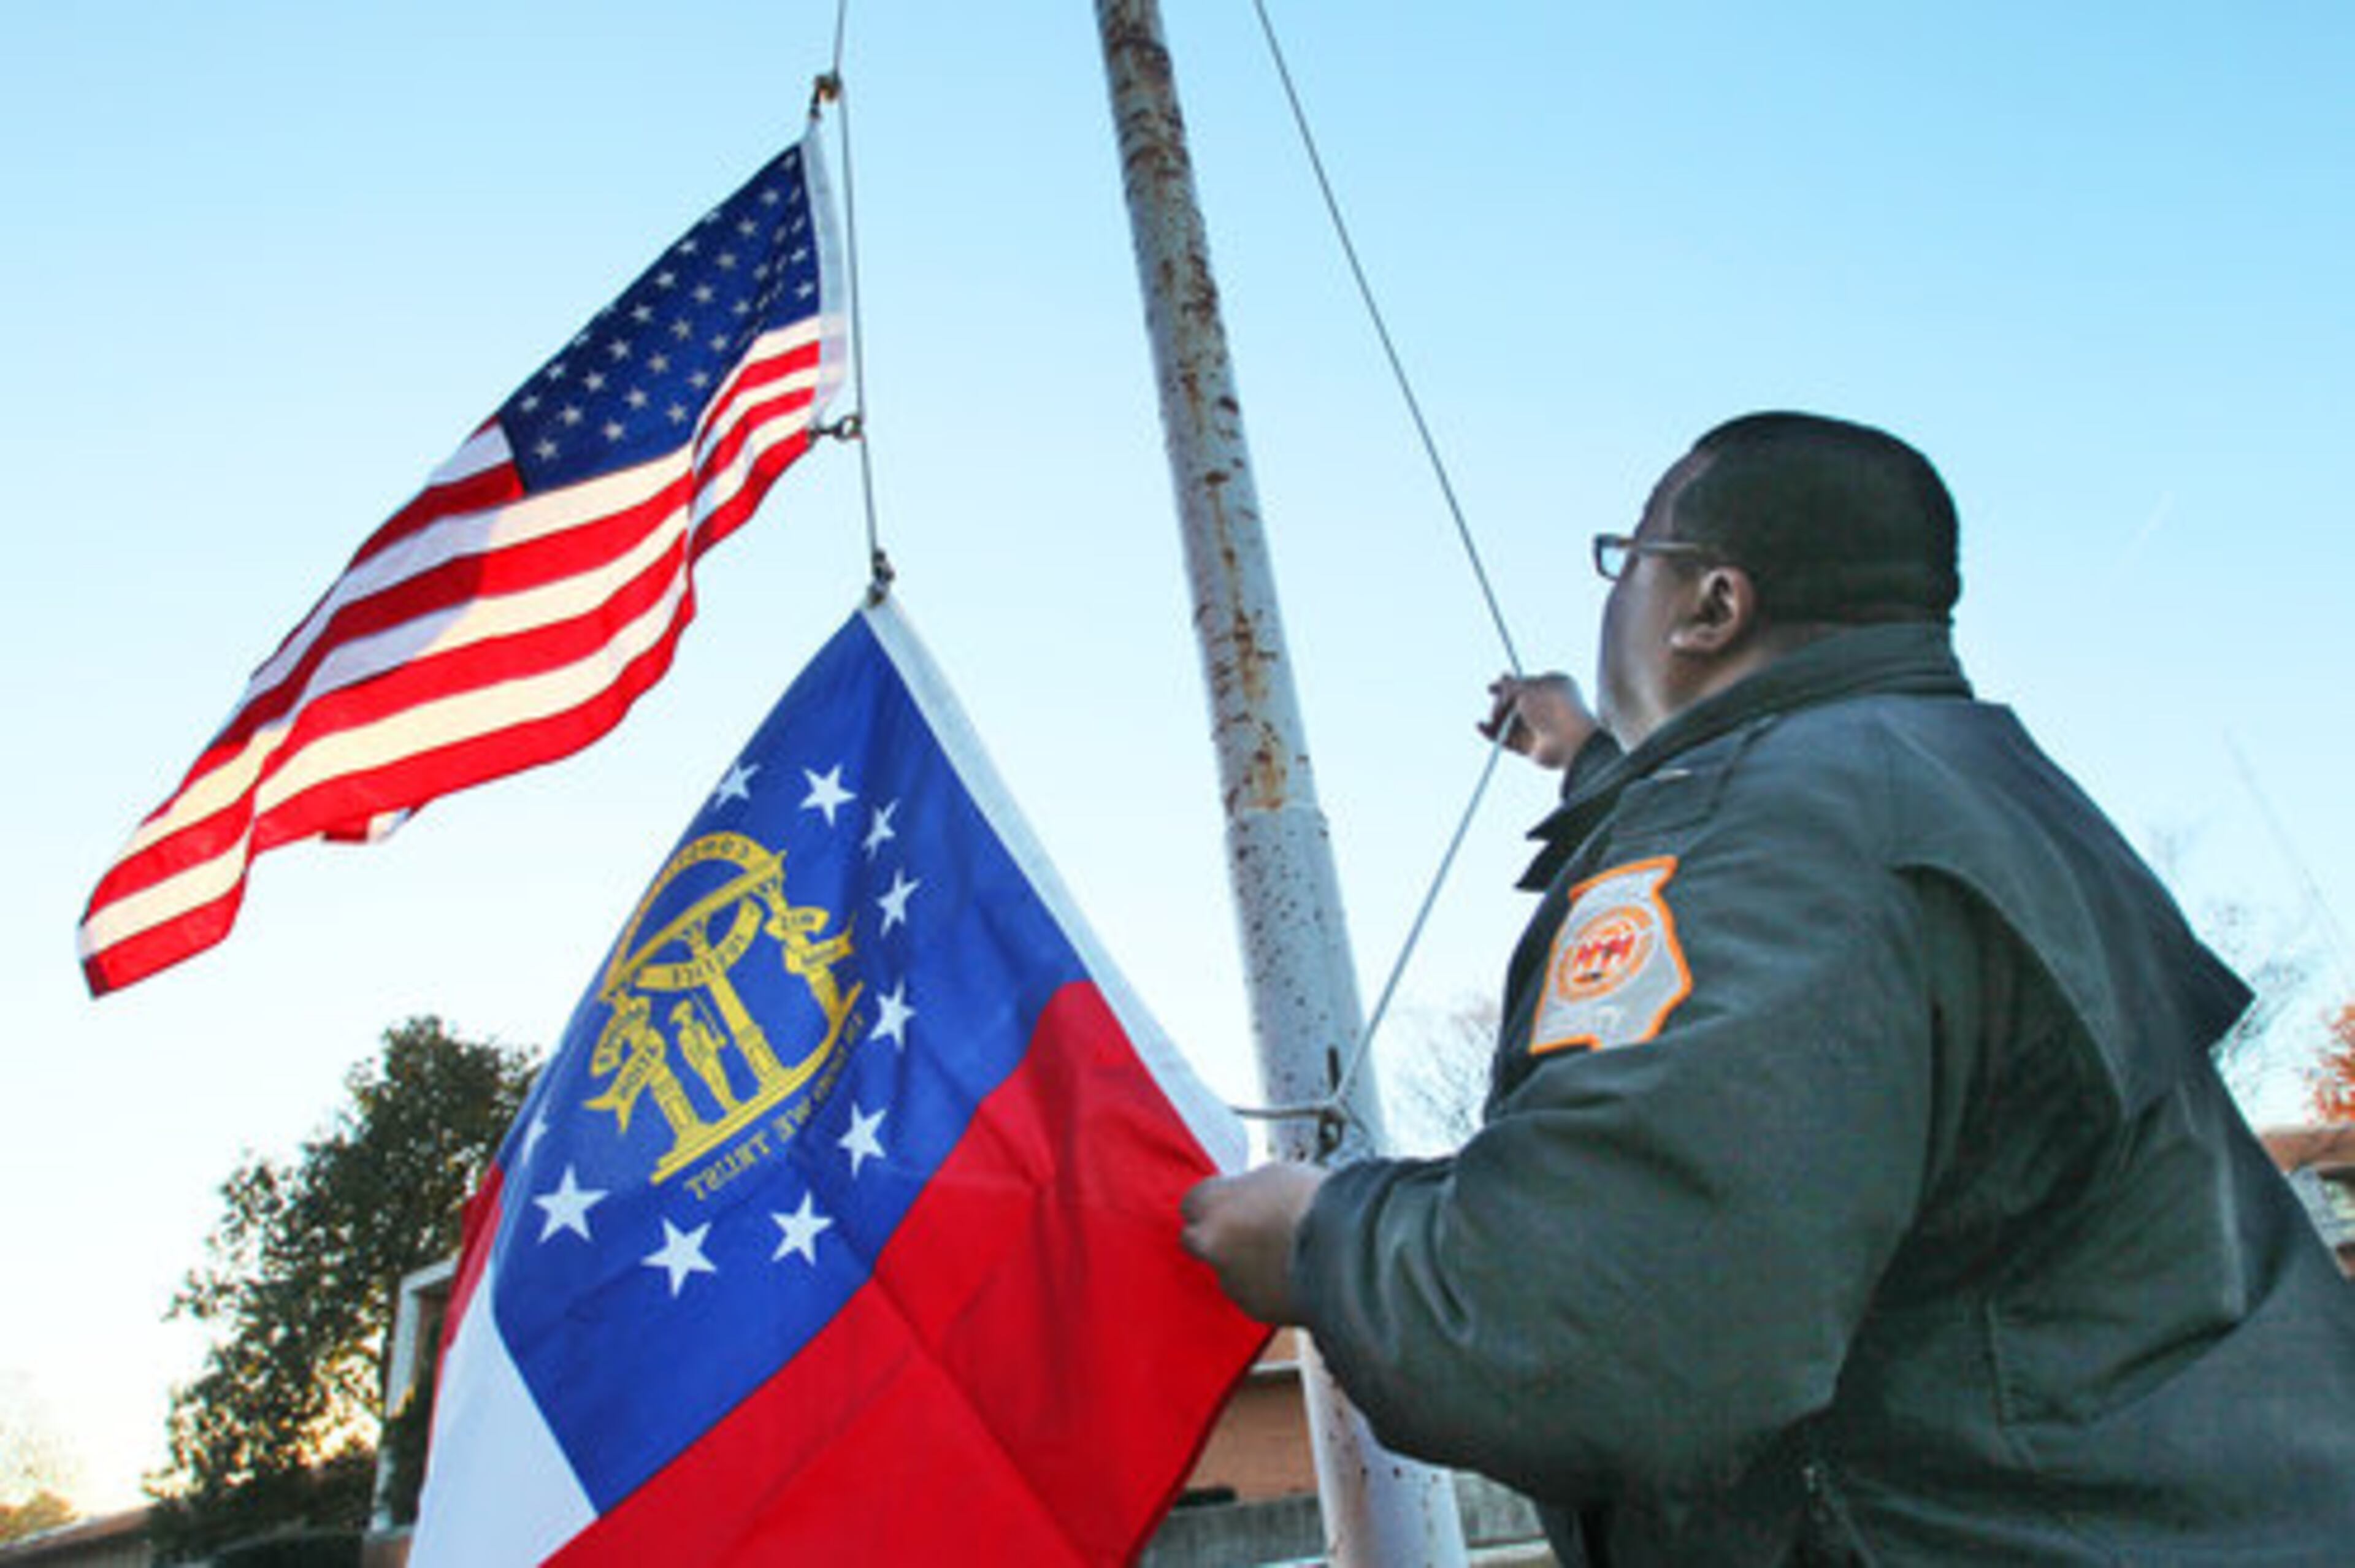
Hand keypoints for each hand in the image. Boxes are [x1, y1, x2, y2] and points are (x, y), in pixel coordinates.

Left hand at [1179, 1164, 1326, 1324]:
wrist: (1348, 1250)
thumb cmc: (1317, 1204)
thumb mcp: (1274, 1176)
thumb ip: (1246, 1191)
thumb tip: (1245, 1200)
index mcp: (1211, 1201)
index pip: (1192, 1203)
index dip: (1216, 1205)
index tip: (1231, 1205)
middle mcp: (1209, 1241)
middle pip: (1196, 1239)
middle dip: (1218, 1237)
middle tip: (1249, 1231)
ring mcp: (1229, 1277)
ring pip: (1227, 1271)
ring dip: (1245, 1265)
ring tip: (1283, 1253)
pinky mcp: (1252, 1307)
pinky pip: (1251, 1295)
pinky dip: (1265, 1288)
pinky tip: (1292, 1274)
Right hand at [1479, 672, 1597, 769]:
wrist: (1568, 739)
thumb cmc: (1553, 707)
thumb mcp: (1528, 687)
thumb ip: (1512, 684)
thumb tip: (1502, 676)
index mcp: (1553, 687)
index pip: (1526, 683)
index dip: (1507, 686)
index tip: (1489, 688)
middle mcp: (1547, 706)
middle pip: (1515, 703)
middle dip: (1500, 705)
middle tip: (1497, 708)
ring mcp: (1539, 727)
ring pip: (1510, 721)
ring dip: (1494, 719)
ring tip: (1489, 720)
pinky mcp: (1532, 746)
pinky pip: (1508, 738)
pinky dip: (1493, 733)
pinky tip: (1480, 727)